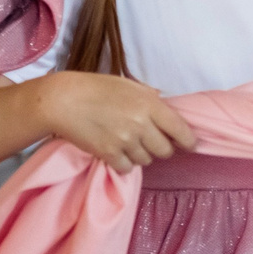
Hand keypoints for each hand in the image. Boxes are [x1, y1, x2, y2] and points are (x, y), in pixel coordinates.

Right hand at [39, 73, 196, 170]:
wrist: (63, 100)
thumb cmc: (96, 88)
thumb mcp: (129, 85)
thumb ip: (151, 99)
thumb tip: (169, 111)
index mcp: (150, 104)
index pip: (181, 130)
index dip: (188, 141)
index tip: (189, 145)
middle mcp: (141, 124)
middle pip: (165, 151)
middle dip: (160, 148)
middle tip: (149, 141)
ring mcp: (125, 141)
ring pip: (145, 161)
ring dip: (139, 154)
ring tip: (126, 142)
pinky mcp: (108, 154)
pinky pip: (126, 168)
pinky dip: (123, 163)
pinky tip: (114, 151)